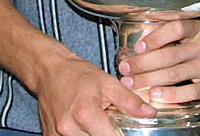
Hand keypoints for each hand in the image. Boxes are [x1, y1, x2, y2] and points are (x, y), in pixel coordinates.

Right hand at [33, 55, 155, 135]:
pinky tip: (84, 126)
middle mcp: (68, 127)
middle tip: (107, 122)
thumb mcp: (107, 83)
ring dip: (93, 135)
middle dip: (106, 134)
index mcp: (85, 113)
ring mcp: (57, 134)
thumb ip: (129, 101)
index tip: (124, 129)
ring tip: (95, 122)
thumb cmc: (77, 74)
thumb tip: (150, 112)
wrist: (48, 71)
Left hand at [118, 20, 199, 105]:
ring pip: (175, 74)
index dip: (156, 37)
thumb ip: (168, 33)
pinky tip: (155, 95)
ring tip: (132, 83)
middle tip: (124, 69)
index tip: (137, 47)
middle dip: (143, 63)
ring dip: (149, 79)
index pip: (177, 27)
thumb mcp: (191, 34)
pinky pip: (189, 92)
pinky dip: (170, 94)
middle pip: (170, 55)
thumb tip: (137, 38)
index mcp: (197, 29)